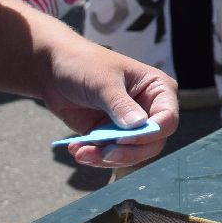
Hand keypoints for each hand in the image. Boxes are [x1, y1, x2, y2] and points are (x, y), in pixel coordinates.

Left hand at [39, 38, 177, 169]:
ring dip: (106, 158)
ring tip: (82, 152)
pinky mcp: (110, 135)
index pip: (167, 119)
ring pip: (131, 154)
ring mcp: (129, 125)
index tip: (122, 139)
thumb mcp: (104, 82)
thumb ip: (121, 104)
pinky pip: (110, 155)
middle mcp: (148, 109)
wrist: (55, 68)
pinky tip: (77, 148)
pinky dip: (94, 157)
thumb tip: (138, 125)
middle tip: (104, 154)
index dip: (149, 133)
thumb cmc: (85, 64)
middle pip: (152, 143)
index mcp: (157, 90)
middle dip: (128, 153)